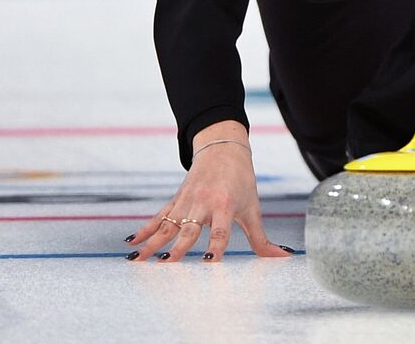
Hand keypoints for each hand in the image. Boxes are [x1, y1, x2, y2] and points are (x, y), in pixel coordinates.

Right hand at [125, 122, 291, 262]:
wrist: (224, 150)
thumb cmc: (242, 181)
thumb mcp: (253, 208)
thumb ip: (261, 237)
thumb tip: (282, 256)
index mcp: (225, 205)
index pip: (220, 230)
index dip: (215, 246)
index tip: (209, 262)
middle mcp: (203, 203)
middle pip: (189, 229)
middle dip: (178, 247)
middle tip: (167, 264)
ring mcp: (186, 201)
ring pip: (167, 225)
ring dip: (152, 242)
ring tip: (138, 259)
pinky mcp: (176, 200)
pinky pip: (158, 217)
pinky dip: (145, 229)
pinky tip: (131, 242)